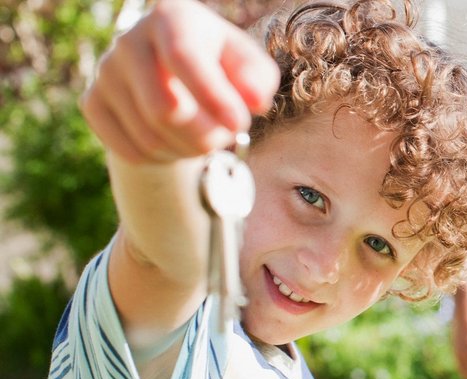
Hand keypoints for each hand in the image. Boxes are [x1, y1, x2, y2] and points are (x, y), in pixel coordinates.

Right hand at [81, 0, 278, 163]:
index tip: (240, 123)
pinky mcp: (92, 102)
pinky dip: (163, 159)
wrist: (173, 72)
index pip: (183, 57)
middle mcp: (129, 40)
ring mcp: (105, 72)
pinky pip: (130, 151)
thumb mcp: (248, 64)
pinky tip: (177, 142)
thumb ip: (258, 79)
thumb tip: (255, 102)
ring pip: (150, 137)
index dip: (213, 96)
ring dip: (189, 150)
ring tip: (206, 138)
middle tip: (228, 136)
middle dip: (206, 135)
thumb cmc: (220, 65)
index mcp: (170, 17)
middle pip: (164, 109)